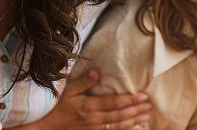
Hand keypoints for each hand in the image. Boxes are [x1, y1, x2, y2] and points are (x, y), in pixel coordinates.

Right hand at [34, 69, 150, 129]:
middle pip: (119, 115)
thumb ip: (83, 82)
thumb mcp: (67, 91)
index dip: (129, 99)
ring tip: (146, 115)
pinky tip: (133, 128)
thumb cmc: (56, 107)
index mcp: (89, 106)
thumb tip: (97, 71)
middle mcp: (94, 118)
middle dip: (135, 109)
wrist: (47, 127)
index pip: (113, 102)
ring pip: (118, 126)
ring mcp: (94, 129)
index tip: (142, 95)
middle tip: (149, 105)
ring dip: (133, 120)